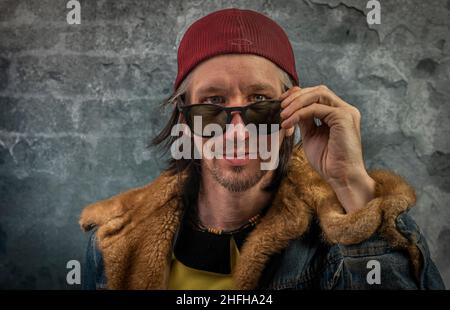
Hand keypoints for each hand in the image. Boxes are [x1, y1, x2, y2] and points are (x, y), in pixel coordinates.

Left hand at [279, 85, 375, 212]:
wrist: (341, 177)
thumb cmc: (327, 161)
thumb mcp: (311, 136)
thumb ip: (304, 120)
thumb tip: (291, 108)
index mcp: (339, 113)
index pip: (318, 95)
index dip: (299, 96)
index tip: (282, 103)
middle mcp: (345, 110)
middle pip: (318, 90)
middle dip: (296, 96)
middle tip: (280, 107)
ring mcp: (346, 112)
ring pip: (318, 95)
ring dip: (296, 103)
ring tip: (282, 114)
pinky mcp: (343, 117)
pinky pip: (316, 108)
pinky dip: (299, 113)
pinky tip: (288, 123)